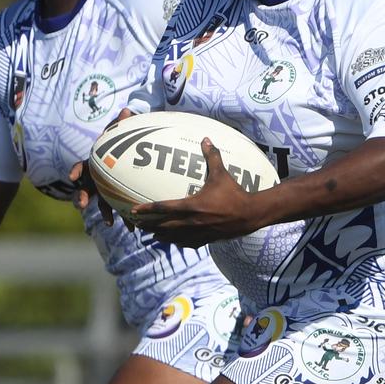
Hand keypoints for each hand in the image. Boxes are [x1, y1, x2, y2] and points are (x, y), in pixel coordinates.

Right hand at [70, 108, 135, 226]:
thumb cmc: (122, 142)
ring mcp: (105, 189)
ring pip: (101, 202)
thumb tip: (127, 111)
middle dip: (82, 198)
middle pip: (85, 189)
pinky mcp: (117, 197)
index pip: (82, 167)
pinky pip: (118, 208)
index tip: (72, 178)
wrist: (130, 153)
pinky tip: (132, 227)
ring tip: (109, 222)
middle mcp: (96, 178)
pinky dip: (124, 217)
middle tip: (82, 205)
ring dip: (104, 212)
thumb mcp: (121, 133)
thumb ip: (122, 124)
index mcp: (95, 163)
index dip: (76, 171)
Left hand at [130, 138, 254, 247]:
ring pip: (174, 237)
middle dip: (149, 226)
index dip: (147, 209)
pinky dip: (178, 242)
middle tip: (137, 225)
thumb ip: (212, 156)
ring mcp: (199, 232)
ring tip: (151, 235)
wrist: (250, 214)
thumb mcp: (222, 174)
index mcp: (192, 205)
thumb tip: (206, 139)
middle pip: (164, 226)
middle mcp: (192, 221)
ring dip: (161, 236)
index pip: (164, 207)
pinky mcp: (206, 239)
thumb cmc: (234, 193)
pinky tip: (174, 242)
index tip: (134, 210)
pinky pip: (188, 244)